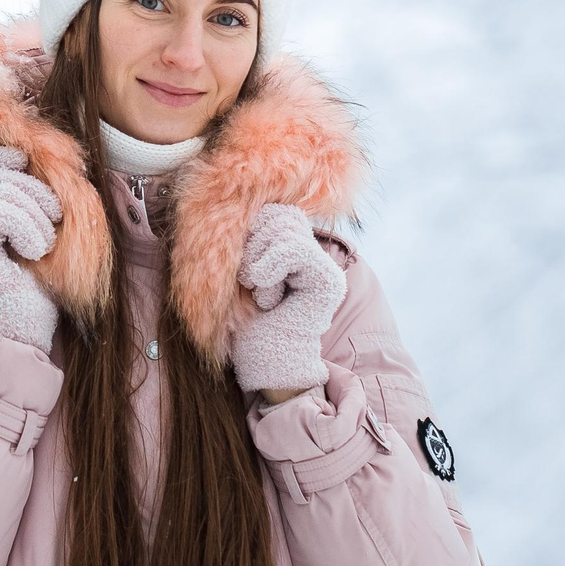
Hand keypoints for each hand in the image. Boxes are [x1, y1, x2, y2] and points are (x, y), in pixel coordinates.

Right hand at [0, 147, 62, 349]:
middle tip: (52, 223)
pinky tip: (34, 252)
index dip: (3, 157)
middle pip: (0, 175)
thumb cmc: (38, 289)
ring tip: (43, 245)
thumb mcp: (41, 234)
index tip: (28, 164)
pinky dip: (27, 227)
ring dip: (37, 215)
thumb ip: (33, 202)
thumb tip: (47, 165)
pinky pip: (0, 209)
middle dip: (37, 192)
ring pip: (3, 189)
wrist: (23, 330)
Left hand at [231, 202, 345, 394]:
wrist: (263, 365)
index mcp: (295, 251)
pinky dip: (268, 268)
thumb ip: (252, 241)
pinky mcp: (326, 281)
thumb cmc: (245, 324)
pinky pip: (293, 249)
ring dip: (259, 261)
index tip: (245, 269)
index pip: (276, 211)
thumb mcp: (241, 273)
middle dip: (253, 245)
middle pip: (280, 215)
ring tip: (260, 291)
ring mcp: (325, 267)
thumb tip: (238, 200)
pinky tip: (267, 296)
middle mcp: (315, 256)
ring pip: (285, 229)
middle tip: (251, 282)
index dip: (252, 231)